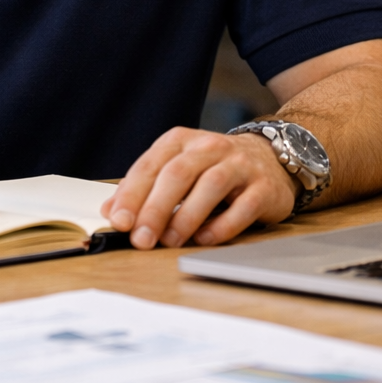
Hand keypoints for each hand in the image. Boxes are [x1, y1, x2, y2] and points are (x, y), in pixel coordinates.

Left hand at [99, 127, 297, 248]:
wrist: (269, 158)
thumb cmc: (213, 168)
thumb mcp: (175, 169)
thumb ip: (144, 189)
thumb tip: (112, 212)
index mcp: (180, 140)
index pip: (150, 165)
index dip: (132, 194)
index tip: (118, 220)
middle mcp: (209, 147)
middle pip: (177, 174)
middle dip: (155, 209)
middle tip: (141, 239)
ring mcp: (239, 165)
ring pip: (210, 186)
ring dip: (186, 218)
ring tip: (170, 242)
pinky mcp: (263, 187)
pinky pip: (242, 206)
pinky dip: (221, 225)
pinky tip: (205, 239)